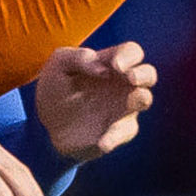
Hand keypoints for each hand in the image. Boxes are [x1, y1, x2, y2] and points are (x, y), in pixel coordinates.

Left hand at [35, 42, 156, 161]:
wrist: (46, 120)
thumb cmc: (56, 85)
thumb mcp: (59, 64)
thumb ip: (78, 57)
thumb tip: (103, 69)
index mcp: (110, 64)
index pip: (132, 52)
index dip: (129, 55)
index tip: (115, 65)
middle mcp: (122, 84)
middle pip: (149, 74)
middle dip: (144, 74)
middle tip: (130, 77)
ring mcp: (122, 108)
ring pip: (144, 100)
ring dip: (138, 100)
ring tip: (128, 103)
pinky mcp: (116, 131)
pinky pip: (122, 133)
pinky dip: (114, 138)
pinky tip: (102, 143)